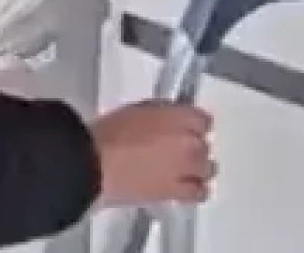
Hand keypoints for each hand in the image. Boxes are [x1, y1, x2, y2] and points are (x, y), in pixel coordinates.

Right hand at [91, 101, 215, 208]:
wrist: (97, 164)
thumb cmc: (112, 132)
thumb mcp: (141, 110)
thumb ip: (165, 115)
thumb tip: (173, 122)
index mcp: (179, 116)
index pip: (204, 120)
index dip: (195, 126)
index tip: (187, 130)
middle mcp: (189, 141)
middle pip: (204, 145)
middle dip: (194, 147)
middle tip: (179, 151)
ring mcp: (184, 168)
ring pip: (206, 168)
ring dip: (197, 168)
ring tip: (185, 171)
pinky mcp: (174, 192)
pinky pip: (198, 192)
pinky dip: (198, 190)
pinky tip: (191, 189)